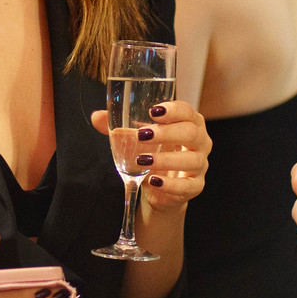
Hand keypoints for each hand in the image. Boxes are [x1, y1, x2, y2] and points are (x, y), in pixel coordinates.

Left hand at [89, 98, 211, 216]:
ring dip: (166, 159)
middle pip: (191, 133)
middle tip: (143, 135)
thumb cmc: (154, 151)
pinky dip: (170, 185)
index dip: (173, 110)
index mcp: (189, 122)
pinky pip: (188, 186)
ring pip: (192, 160)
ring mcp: (199, 165)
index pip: (188, 111)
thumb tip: (96, 117)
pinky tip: (153, 181)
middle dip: (167, 133)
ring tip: (143, 160)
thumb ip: (118, 127)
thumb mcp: (137, 139)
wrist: (160, 185)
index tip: (153, 111)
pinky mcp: (195, 187)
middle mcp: (200, 142)